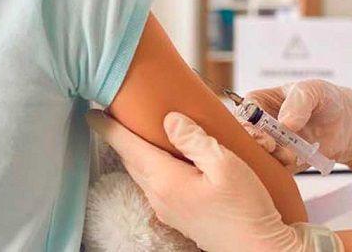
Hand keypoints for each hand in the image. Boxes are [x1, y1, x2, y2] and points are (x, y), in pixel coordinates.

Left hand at [86, 110, 303, 251]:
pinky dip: (153, 167)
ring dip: (137, 154)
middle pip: (132, 161)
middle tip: (114, 117)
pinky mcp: (180, 217)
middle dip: (121, 139)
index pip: (129, 148)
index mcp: (167, 181)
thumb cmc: (247, 208)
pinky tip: (166, 160)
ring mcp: (168, 210)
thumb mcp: (225, 163)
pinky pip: (157, 186)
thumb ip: (194, 139)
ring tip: (139, 134)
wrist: (259, 248)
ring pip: (143, 174)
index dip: (110, 129)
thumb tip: (170, 119)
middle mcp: (160, 197)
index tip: (92, 113)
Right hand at [245, 80, 351, 171]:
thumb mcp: (315, 90)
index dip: (249, 126)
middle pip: (244, 138)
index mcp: (260, 102)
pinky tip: (297, 162)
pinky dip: (281, 171)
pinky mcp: (280, 163)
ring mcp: (269, 145)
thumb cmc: (326, 99)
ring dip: (273, 160)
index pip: (243, 113)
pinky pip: (272, 172)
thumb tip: (285, 123)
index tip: (265, 137)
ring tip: (294, 155)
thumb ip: (300, 102)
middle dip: (257, 146)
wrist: (346, 124)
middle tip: (274, 148)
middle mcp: (259, 125)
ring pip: (257, 157)